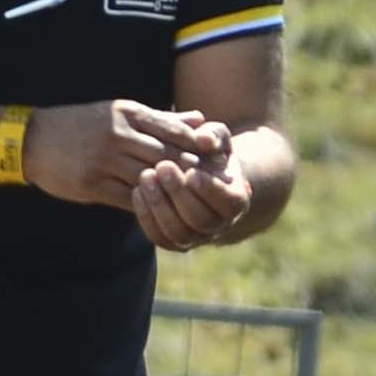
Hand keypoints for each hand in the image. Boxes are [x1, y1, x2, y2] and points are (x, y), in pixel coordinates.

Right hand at [28, 99, 228, 209]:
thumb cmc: (84, 125)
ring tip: (194, 201)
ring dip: (173, 192)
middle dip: (194, 172)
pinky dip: (149, 205)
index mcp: (128, 114)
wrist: (30, 139)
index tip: (220, 160)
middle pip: (169, 157)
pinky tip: (163, 211)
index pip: (176, 131)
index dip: (201, 147)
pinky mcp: (91, 184)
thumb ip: (163, 119)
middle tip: (216, 186)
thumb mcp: (121, 113)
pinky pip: (129, 199)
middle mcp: (118, 134)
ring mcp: (104, 160)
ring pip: (152, 180)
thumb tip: (202, 120)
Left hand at [133, 144, 257, 251]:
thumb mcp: (215, 138)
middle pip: (202, 220)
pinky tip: (137, 190)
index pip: (231, 203)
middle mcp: (220, 225)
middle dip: (180, 194)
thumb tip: (204, 140)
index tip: (192, 171)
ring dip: (160, 205)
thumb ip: (213, 135)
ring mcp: (196, 236)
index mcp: (237, 201)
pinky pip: (159, 237)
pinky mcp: (173, 241)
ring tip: (146, 176)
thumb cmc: (208, 152)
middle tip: (162, 167)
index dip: (211, 190)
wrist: (197, 172)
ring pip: (179, 232)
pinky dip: (146, 216)